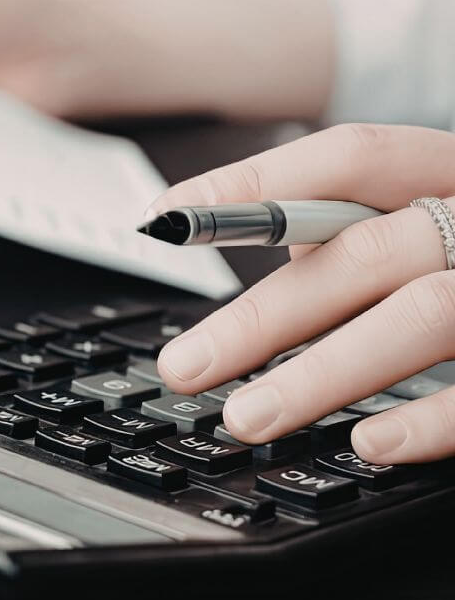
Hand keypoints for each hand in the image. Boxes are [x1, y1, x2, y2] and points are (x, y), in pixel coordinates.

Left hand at [149, 124, 454, 463]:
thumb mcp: (426, 220)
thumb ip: (350, 229)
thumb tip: (216, 247)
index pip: (351, 156)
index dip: (256, 179)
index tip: (170, 218)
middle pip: (366, 251)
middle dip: (263, 314)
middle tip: (185, 365)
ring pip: (425, 315)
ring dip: (325, 373)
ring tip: (246, 415)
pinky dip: (431, 419)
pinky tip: (366, 444)